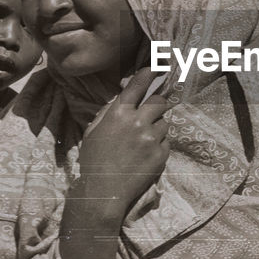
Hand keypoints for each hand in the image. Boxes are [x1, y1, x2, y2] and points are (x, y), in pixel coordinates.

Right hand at [72, 68, 169, 213]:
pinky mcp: (161, 154)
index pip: (137, 87)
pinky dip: (158, 145)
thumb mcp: (94, 131)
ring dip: (156, 127)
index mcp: (118, 113)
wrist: (103, 191)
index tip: (156, 67)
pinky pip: (165, 141)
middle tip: (150, 113)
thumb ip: (110, 112)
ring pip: (164, 123)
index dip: (148, 75)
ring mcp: (152, 138)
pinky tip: (144, 155)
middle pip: (159, 102)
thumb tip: (124, 98)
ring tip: (142, 142)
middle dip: (157, 105)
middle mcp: (138, 121)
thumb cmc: (93, 160)